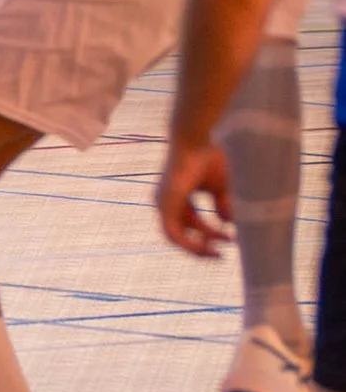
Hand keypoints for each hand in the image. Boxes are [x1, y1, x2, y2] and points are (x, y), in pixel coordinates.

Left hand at [157, 135, 233, 259]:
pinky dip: (189, 243)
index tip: (230, 240)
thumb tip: (227, 224)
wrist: (196, 139)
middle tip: (222, 253)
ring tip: (217, 253)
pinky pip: (172, 233)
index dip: (210, 234)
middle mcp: (167, 198)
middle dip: (206, 242)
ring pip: (177, 236)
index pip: (192, 222)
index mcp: (179, 193)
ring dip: (198, 247)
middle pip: (185, 230)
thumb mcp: (222, 186)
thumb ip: (224, 205)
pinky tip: (206, 247)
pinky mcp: (163, 204)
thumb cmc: (210, 156)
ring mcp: (162, 201)